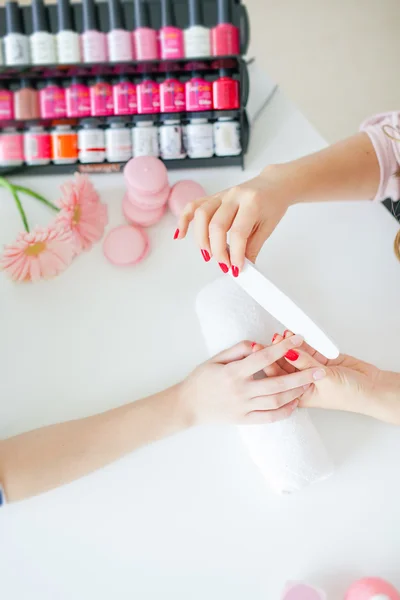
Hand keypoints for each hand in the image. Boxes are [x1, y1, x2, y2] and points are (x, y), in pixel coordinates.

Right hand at [176, 166, 291, 273]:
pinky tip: (181, 235)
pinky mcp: (213, 196)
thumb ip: (252, 247)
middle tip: (224, 265)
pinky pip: (193, 206)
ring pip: (201, 215)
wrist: (274, 184)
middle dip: (217, 250)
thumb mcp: (268, 227)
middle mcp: (234, 196)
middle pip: (217, 225)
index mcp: (252, 202)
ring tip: (208, 255)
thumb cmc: (272, 204)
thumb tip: (239, 267)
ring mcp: (221, 195)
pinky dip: (184, 220)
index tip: (236, 268)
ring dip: (201, 239)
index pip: (238, 232)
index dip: (235, 254)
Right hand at [179, 336, 325, 424]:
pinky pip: (269, 417)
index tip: (298, 339)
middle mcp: (241, 391)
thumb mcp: (215, 359)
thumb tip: (257, 344)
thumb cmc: (200, 380)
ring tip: (310, 384)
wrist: (187, 406)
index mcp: (233, 372)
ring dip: (296, 393)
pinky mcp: (245, 420)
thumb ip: (237, 350)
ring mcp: (244, 407)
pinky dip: (284, 411)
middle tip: (320, 370)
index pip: (264, 357)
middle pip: (278, 383)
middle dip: (301, 376)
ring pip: (277, 400)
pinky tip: (295, 403)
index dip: (283, 348)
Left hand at [272, 332, 399, 424]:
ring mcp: (310, 370)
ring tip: (283, 334)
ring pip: (295, 355)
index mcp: (299, 395)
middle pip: (284, 364)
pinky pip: (308, 348)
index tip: (259, 350)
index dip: (268, 363)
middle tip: (272, 338)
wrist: (372, 387)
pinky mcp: (320, 359)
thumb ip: (305, 364)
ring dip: (289, 344)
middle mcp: (301, 382)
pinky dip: (302, 341)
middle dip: (277, 351)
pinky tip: (294, 333)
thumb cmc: (349, 394)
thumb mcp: (325, 379)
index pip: (278, 378)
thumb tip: (287, 351)